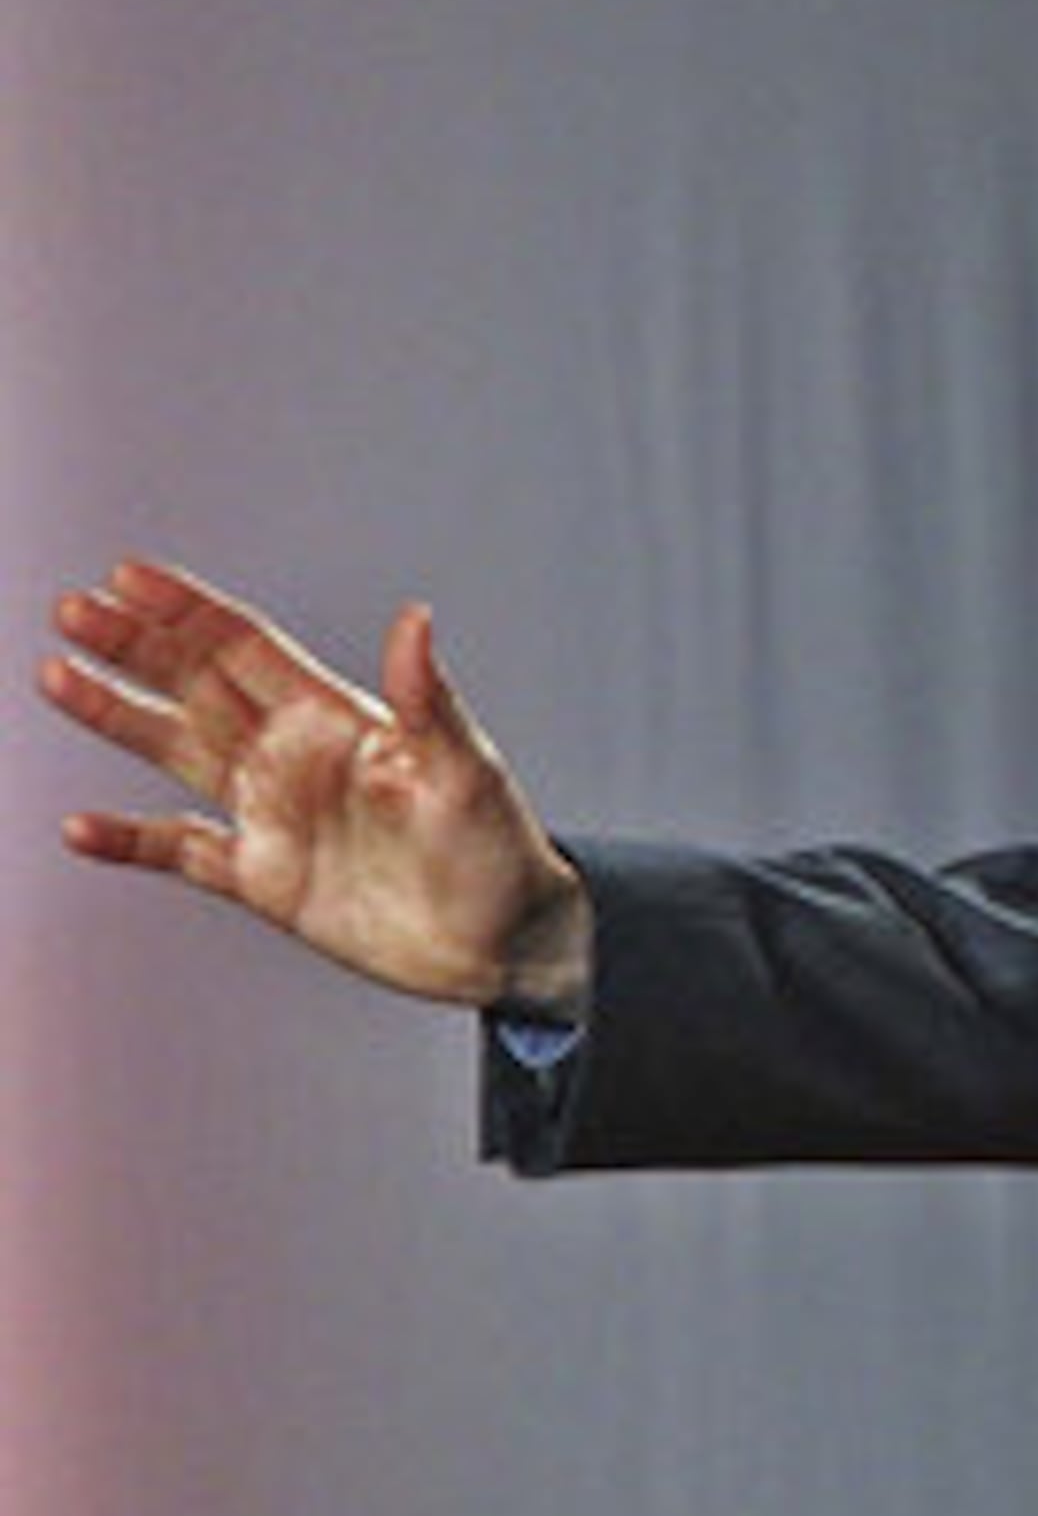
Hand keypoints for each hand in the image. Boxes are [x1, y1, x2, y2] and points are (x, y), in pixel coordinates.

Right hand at [38, 560, 587, 1013]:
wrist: (503, 940)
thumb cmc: (499, 847)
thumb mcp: (464, 768)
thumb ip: (426, 698)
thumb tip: (415, 619)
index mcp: (340, 719)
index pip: (249, 648)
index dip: (190, 610)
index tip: (127, 575)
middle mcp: (296, 757)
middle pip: (198, 686)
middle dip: (136, 646)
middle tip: (71, 611)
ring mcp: (275, 815)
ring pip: (176, 751)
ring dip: (118, 717)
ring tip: (57, 676)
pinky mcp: (265, 878)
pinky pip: (180, 851)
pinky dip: (130, 841)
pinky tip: (80, 828)